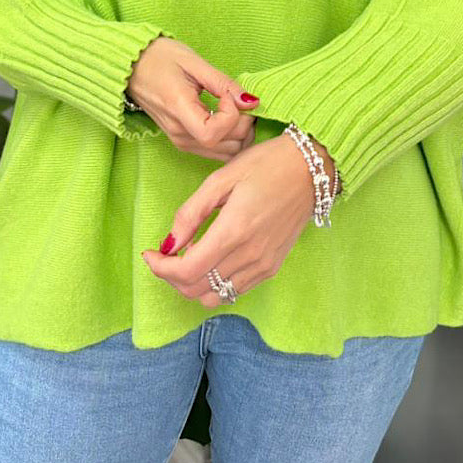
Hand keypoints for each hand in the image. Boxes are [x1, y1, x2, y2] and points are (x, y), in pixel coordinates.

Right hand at [126, 36, 258, 162]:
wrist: (132, 67)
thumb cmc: (160, 58)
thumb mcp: (194, 62)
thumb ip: (224, 84)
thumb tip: (251, 102)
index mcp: (178, 110)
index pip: (213, 133)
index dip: (231, 115)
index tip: (227, 94)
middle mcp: (179, 134)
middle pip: (225, 146)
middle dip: (244, 124)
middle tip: (241, 100)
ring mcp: (181, 142)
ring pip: (226, 154)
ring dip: (240, 134)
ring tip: (236, 108)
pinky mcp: (184, 143)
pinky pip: (216, 151)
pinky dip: (231, 139)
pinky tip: (229, 117)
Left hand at [140, 132, 334, 306]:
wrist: (311, 169)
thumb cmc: (265, 165)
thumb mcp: (221, 177)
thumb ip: (191, 212)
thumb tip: (168, 242)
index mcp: (234, 231)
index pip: (186, 271)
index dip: (160, 268)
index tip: (150, 252)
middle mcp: (249, 256)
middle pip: (195, 289)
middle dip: (171, 276)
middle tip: (165, 253)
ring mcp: (263, 266)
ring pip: (214, 297)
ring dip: (192, 283)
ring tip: (188, 255)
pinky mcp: (272, 268)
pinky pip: (234, 291)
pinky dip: (214, 283)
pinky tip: (212, 258)